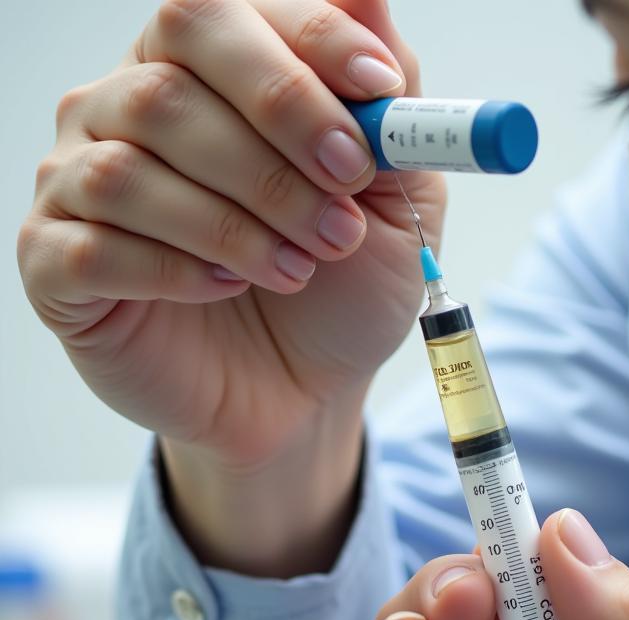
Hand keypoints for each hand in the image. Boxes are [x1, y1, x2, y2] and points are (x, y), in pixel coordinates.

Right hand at [17, 0, 443, 554]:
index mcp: (207, 76)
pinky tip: (225, 289)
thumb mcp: (394, 206)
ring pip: (131, 167)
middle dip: (276, 151)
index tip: (379, 95)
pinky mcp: (58, 263)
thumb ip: (388, 113)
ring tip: (301, 268)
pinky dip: (177, 270)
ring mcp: (81, 182)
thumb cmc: (341, 293)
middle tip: (342, 216)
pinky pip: (96, 245)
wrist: (302, 395)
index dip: (306, 44)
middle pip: (172, 80)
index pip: (226, 13)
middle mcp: (129, 110)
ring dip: (237, 224)